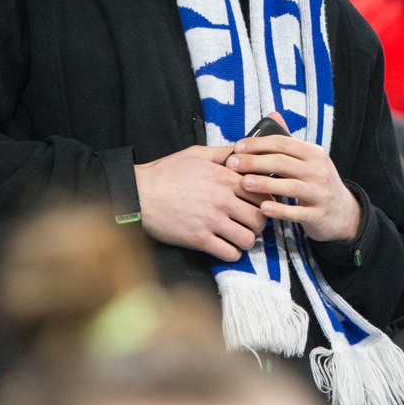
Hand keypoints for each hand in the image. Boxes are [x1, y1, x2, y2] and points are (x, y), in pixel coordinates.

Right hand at [134, 144, 266, 260]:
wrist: (138, 194)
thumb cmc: (165, 173)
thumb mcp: (196, 154)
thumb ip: (222, 154)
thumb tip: (240, 151)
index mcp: (225, 178)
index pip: (262, 194)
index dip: (265, 202)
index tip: (259, 206)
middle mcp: (222, 200)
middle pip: (259, 218)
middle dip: (259, 223)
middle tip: (251, 224)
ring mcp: (211, 221)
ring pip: (248, 239)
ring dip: (247, 240)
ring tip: (240, 237)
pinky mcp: (199, 239)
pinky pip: (229, 253)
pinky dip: (232, 253)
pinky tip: (226, 247)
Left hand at [228, 112, 360, 241]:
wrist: (343, 212)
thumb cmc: (317, 182)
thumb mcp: (309, 159)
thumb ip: (289, 140)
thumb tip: (273, 115)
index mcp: (314, 153)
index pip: (283, 143)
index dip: (258, 144)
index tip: (237, 147)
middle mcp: (319, 171)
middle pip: (283, 163)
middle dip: (254, 162)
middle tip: (232, 165)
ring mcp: (320, 193)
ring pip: (290, 186)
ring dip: (264, 184)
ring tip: (243, 183)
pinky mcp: (317, 214)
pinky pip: (296, 212)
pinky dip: (279, 210)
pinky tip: (263, 207)